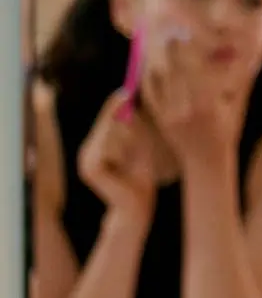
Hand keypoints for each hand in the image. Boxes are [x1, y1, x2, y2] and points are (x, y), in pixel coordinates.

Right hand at [77, 91, 157, 214]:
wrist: (137, 207)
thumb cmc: (140, 179)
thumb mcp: (139, 149)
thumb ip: (133, 130)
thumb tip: (133, 105)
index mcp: (97, 148)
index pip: (105, 122)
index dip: (114, 106)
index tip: (126, 90)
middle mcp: (88, 152)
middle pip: (104, 124)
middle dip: (115, 109)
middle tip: (127, 93)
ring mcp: (86, 160)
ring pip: (107, 132)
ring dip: (123, 132)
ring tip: (130, 139)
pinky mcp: (91, 168)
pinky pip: (106, 145)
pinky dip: (119, 144)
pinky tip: (126, 152)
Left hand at [141, 29, 243, 170]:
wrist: (206, 161)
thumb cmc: (228, 131)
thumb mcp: (237, 106)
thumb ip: (241, 80)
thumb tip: (249, 54)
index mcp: (206, 105)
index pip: (192, 69)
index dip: (187, 48)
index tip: (186, 31)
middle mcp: (184, 109)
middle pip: (172, 70)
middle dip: (170, 47)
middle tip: (169, 27)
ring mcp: (168, 114)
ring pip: (157, 78)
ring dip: (156, 56)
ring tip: (158, 38)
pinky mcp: (159, 117)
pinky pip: (150, 90)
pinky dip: (149, 73)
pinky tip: (151, 60)